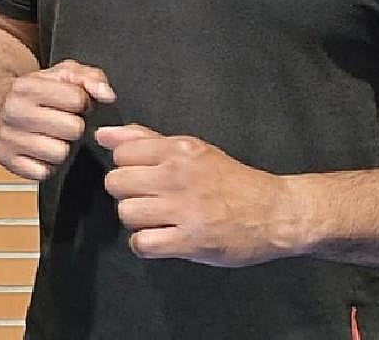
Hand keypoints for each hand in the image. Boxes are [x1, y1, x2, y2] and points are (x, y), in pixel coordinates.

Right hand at [0, 59, 114, 180]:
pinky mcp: (5, 159)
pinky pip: (42, 173)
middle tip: (62, 121)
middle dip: (74, 126)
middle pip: (72, 129)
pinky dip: (46, 165)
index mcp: (26, 85)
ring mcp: (6, 136)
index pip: (77, 100)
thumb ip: (91, 78)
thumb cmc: (40, 90)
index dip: (82, 102)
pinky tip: (40, 151)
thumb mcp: (65, 73)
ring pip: (59, 154)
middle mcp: (13, 110)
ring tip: (52, 136)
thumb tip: (107, 95)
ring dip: (62, 147)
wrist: (1, 102)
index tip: (71, 103)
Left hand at [97, 124, 295, 266]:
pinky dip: (145, 245)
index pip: (121, 153)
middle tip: (147, 199)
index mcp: (178, 150)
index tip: (142, 175)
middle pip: (116, 183)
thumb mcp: (190, 149)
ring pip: (126, 213)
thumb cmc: (229, 179)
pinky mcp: (191, 242)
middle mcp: (178, 176)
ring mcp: (184, 210)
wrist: (276, 212)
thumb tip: (102, 134)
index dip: (126, 167)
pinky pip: (142, 244)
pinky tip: (159, 239)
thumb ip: (143, 139)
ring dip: (136, 220)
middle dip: (126, 193)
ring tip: (155, 219)